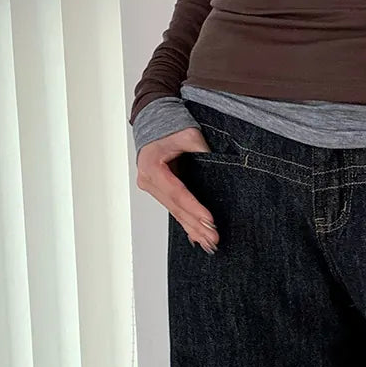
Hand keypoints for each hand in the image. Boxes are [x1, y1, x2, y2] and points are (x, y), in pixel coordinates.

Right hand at [136, 127, 219, 252]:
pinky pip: (175, 210)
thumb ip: (200, 149)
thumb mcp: (187, 134)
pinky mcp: (161, 191)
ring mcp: (153, 188)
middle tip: (213, 238)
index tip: (209, 220)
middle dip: (196, 225)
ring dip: (193, 229)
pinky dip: (187, 223)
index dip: (194, 208)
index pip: (177, 193)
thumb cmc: (169, 127)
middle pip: (176, 208)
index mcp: (152, 169)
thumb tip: (216, 164)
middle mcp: (149, 182)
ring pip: (176, 212)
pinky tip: (196, 238)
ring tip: (209, 243)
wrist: (156, 123)